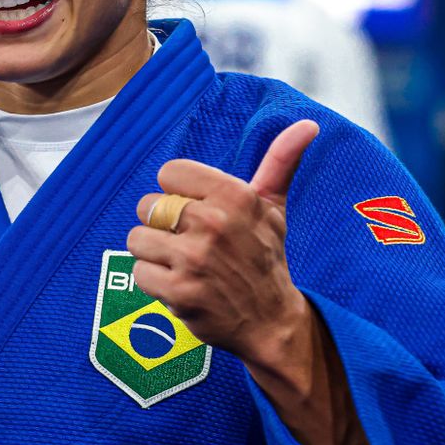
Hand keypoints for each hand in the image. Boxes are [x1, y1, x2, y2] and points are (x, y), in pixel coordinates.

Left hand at [126, 120, 318, 368]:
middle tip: (190, 242)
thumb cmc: (265, 256)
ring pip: (137, 239)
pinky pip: (139, 273)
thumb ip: (281, 161)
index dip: (177, 193)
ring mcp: (195, 260)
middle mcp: (214, 224)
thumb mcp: (274, 206)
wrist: (271, 321)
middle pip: (148, 205)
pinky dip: (154, 281)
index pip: (168, 173)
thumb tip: (308, 123)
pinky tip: (180, 285)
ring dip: (154, 254)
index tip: (197, 210)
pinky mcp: (179, 292)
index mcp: (234, 195)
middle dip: (163, 225)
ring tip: (183, 263)